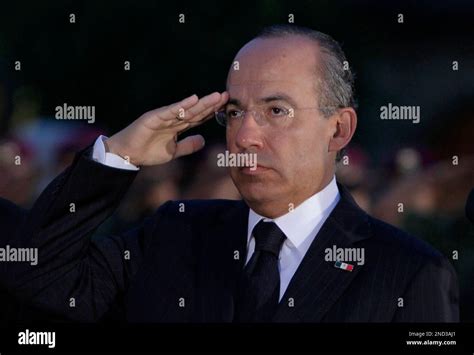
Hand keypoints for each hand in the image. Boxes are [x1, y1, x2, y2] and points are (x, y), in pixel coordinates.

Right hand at [105, 91, 228, 165]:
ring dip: (202, 103)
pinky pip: (170, 111)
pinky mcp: (153, 117)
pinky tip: (194, 99)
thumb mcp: (173, 152)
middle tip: (226, 96)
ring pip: (186, 109)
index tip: (226, 107)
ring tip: (216, 96)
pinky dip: (181, 105)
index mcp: (178, 126)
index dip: (212, 112)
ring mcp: (164, 116)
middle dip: (211, 104)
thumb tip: (204, 140)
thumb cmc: (148, 152)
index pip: (198, 117)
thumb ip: (188, 146)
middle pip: (196, 111)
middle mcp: (173, 119)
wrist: (128, 154)